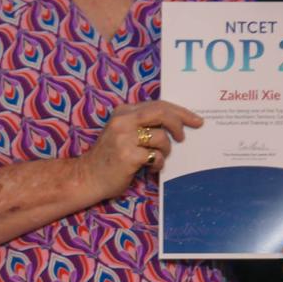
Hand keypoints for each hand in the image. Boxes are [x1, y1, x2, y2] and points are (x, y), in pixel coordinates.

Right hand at [79, 100, 202, 200]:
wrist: (87, 177)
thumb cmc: (110, 156)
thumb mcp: (122, 132)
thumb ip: (143, 123)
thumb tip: (176, 123)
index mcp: (124, 111)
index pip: (158, 105)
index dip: (179, 111)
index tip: (195, 119)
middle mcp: (123, 121)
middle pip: (162, 113)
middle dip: (179, 123)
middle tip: (183, 137)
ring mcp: (125, 138)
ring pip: (161, 137)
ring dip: (165, 150)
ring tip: (157, 158)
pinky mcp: (128, 155)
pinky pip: (156, 155)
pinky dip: (158, 163)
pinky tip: (152, 167)